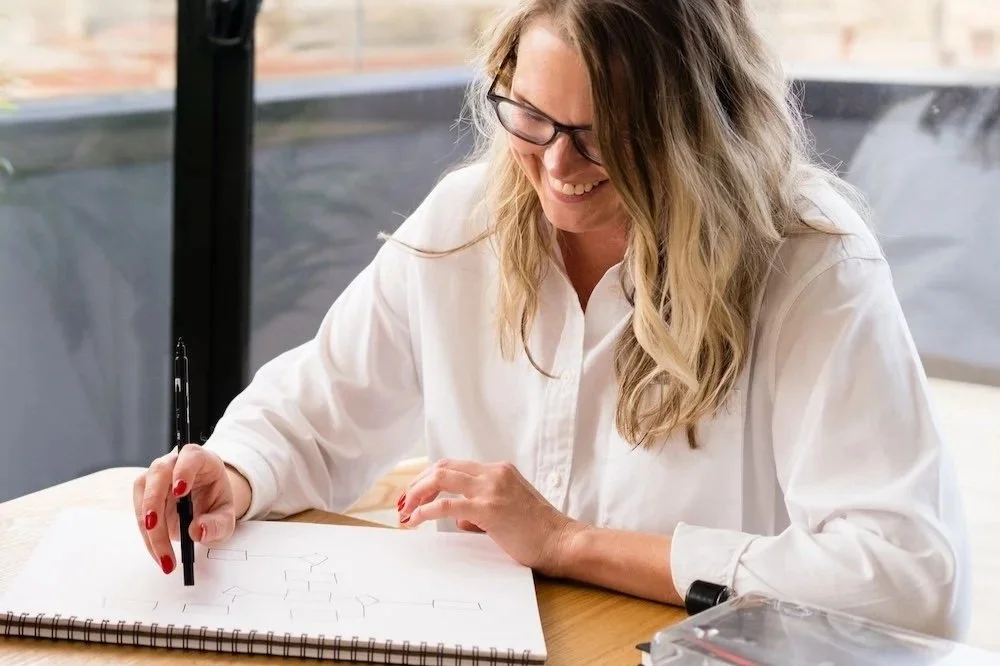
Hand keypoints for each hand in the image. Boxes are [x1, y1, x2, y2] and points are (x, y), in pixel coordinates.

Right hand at [132, 445, 235, 574]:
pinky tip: (159, 553)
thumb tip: (198, 531)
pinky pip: (140, 513)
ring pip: (143, 495)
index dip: (183, 470)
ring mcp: (155, 476)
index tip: (180, 491)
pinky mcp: (144, 492)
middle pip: (158, 475)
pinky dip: (148, 536)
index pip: (190, 456)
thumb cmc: (214, 502)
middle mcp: (174, 463)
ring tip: (165, 557)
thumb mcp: (226, 516)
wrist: (205, 504)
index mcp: (201, 460)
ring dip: (150, 529)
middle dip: (154, 503)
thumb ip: (218, 524)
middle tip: (155, 528)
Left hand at [397, 459, 581, 576]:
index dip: (428, 478)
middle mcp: (493, 473)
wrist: (562, 541)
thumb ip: (481, 510)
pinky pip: (447, 505)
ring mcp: (491, 489)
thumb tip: (458, 518)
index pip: (454, 466)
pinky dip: (425, 511)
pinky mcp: (488, 509)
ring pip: (440, 478)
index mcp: (499, 471)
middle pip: (442, 467)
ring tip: (404, 511)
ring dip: (416, 494)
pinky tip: (415, 520)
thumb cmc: (539, 531)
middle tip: (402, 502)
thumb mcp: (508, 511)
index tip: (413, 494)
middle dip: (416, 483)